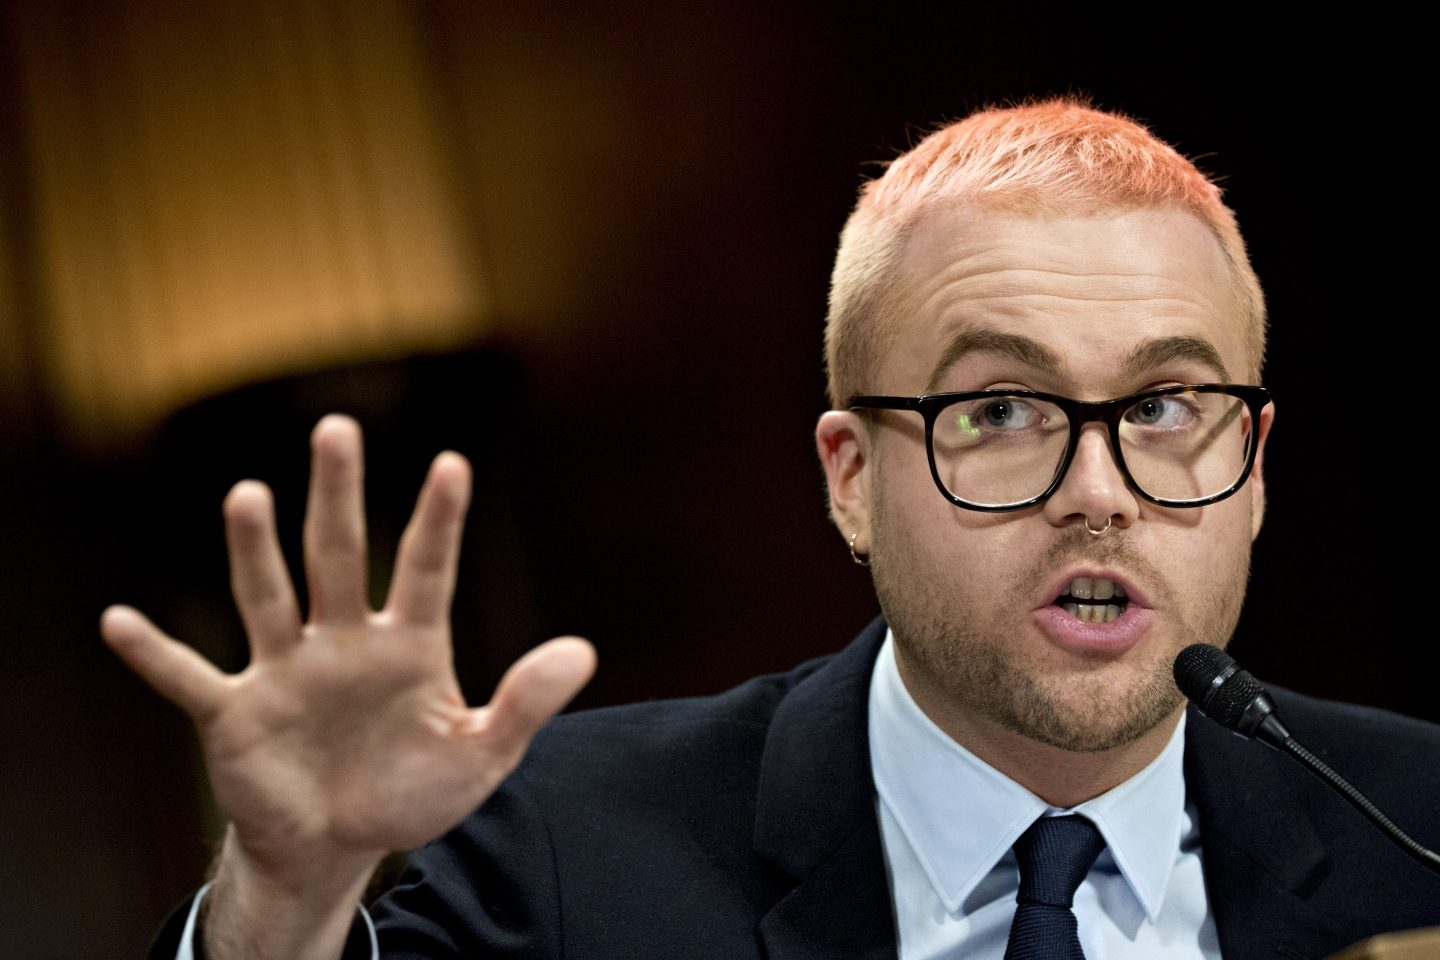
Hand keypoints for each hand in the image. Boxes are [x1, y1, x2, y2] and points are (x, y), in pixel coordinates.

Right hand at [102, 414, 594, 906]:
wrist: (337, 841)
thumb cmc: (410, 791)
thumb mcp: (481, 756)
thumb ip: (525, 704)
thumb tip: (584, 651)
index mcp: (409, 645)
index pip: (426, 569)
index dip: (438, 520)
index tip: (452, 463)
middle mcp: (342, 641)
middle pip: (337, 555)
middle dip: (337, 495)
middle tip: (338, 428)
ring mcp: (286, 672)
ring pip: (267, 597)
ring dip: (254, 550)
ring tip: (247, 494)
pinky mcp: (236, 713)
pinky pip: (188, 679)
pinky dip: (153, 655)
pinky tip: (117, 621)